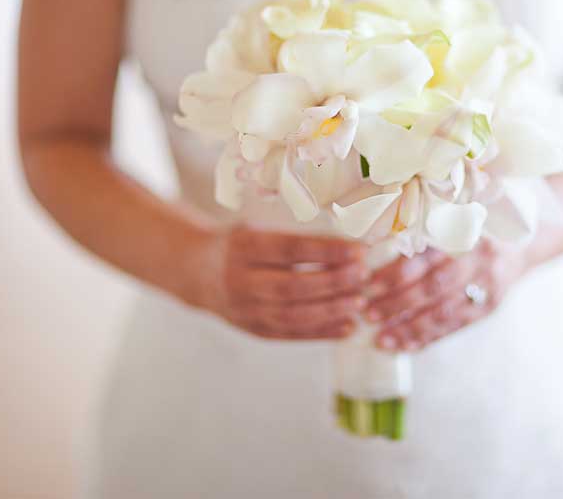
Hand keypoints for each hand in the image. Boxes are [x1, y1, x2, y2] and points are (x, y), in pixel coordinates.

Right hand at [186, 227, 367, 339]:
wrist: (196, 271)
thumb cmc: (240, 243)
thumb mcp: (258, 227)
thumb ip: (295, 234)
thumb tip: (349, 240)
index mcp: (243, 246)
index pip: (291, 249)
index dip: (327, 251)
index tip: (359, 250)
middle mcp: (240, 280)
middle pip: (292, 286)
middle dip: (334, 283)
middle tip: (365, 277)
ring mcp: (244, 310)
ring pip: (293, 315)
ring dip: (331, 311)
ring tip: (361, 303)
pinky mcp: (252, 330)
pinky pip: (290, 335)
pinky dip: (321, 333)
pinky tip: (347, 327)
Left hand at [364, 241, 525, 351]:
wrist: (522, 245)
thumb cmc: (475, 229)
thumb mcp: (454, 221)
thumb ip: (424, 233)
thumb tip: (374, 249)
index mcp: (465, 235)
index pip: (425, 259)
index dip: (395, 274)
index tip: (368, 285)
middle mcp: (478, 262)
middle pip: (433, 289)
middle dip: (397, 304)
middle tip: (369, 314)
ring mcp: (486, 289)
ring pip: (443, 314)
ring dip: (409, 329)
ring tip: (381, 339)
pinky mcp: (488, 309)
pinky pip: (454, 328)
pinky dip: (428, 338)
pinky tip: (405, 347)